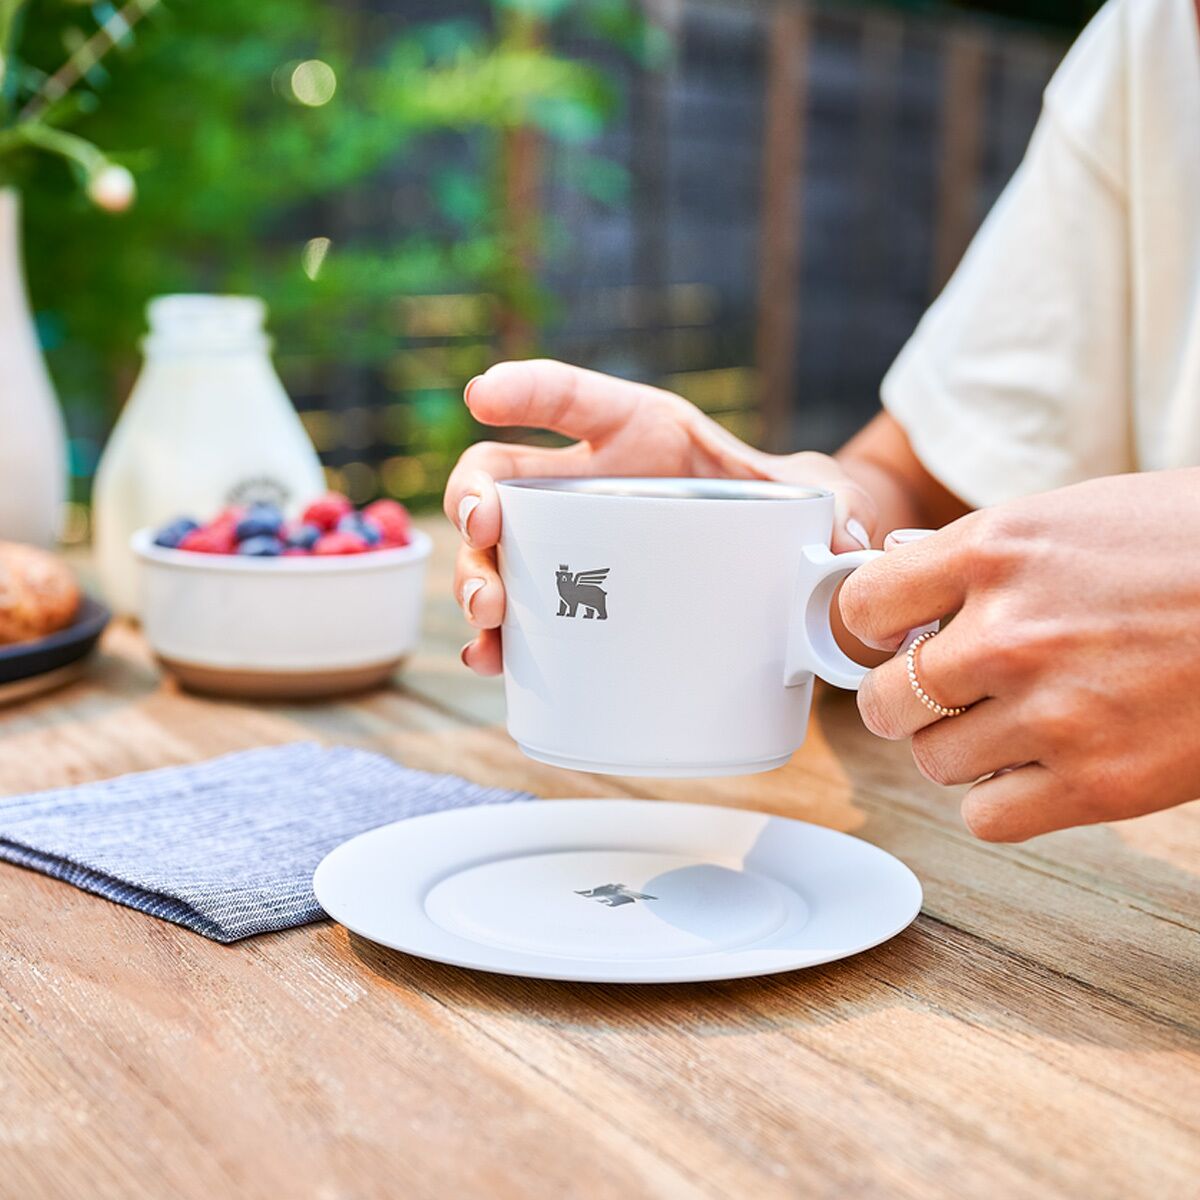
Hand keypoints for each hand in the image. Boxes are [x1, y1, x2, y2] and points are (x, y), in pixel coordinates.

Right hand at [445, 360, 878, 674]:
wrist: (778, 559)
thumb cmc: (782, 508)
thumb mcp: (807, 494)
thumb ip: (833, 504)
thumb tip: (844, 544)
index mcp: (640, 432)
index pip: (574, 398)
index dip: (526, 389)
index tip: (482, 392)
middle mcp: (590, 482)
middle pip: (502, 476)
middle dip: (472, 503)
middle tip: (481, 537)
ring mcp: (572, 544)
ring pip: (495, 551)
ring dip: (474, 579)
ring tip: (488, 617)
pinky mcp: (576, 600)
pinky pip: (521, 615)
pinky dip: (498, 640)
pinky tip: (492, 661)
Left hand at [839, 470, 1199, 839]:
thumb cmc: (1190, 543)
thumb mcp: (1068, 518)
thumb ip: (977, 556)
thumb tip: (900, 582)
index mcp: (993, 552)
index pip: (861, 608)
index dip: (869, 628)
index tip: (889, 638)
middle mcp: (1007, 635)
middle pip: (883, 702)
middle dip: (905, 699)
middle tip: (942, 691)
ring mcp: (1050, 714)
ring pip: (931, 762)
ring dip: (958, 747)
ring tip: (1010, 720)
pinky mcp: (1098, 784)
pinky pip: (986, 817)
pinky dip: (1001, 798)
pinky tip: (1039, 763)